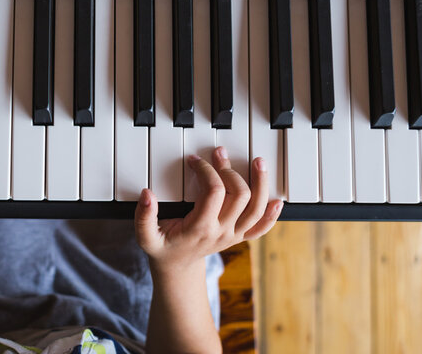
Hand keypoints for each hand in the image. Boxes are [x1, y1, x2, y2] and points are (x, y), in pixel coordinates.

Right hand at [134, 146, 282, 269]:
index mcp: (200, 228)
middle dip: (230, 170)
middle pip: (239, 195)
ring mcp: (233, 235)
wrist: (176, 268)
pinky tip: (277, 200)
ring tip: (259, 162)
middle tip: (219, 154)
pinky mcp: (239, 236)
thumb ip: (144, 216)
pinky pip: (261, 227)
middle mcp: (221, 232)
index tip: (195, 160)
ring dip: (260, 183)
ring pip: (256, 208)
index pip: (214, 192)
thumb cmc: (162, 249)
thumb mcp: (145, 236)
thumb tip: (147, 194)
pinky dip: (272, 215)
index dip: (206, 170)